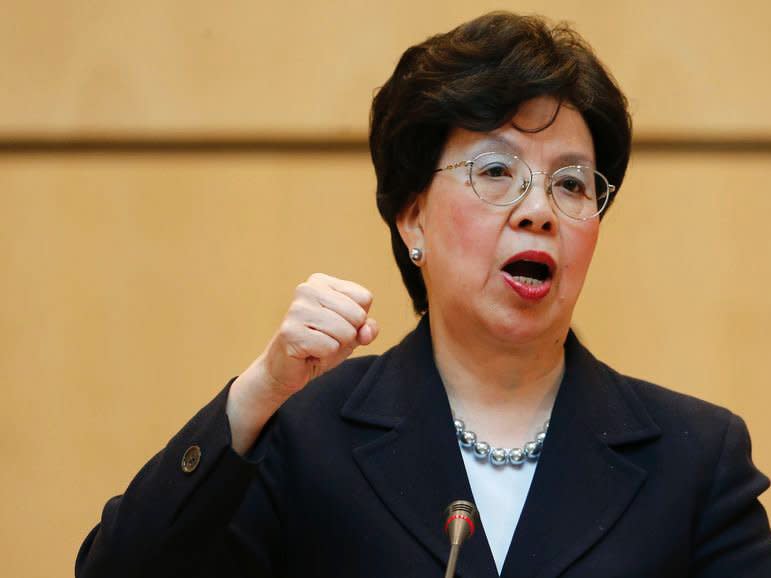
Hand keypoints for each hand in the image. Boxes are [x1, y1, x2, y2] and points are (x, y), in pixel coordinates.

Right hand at [226, 273, 378, 452]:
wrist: (285, 369)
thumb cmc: (319, 345)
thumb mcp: (351, 333)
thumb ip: (367, 328)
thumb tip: (367, 331)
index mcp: (321, 282)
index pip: (364, 298)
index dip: (359, 320)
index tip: (337, 325)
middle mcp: (307, 289)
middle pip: (357, 315)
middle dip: (348, 334)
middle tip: (326, 338)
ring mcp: (297, 310)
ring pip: (345, 331)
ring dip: (336, 346)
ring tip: (317, 345)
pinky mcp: (291, 332)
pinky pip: (330, 347)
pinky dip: (324, 355)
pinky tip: (308, 352)